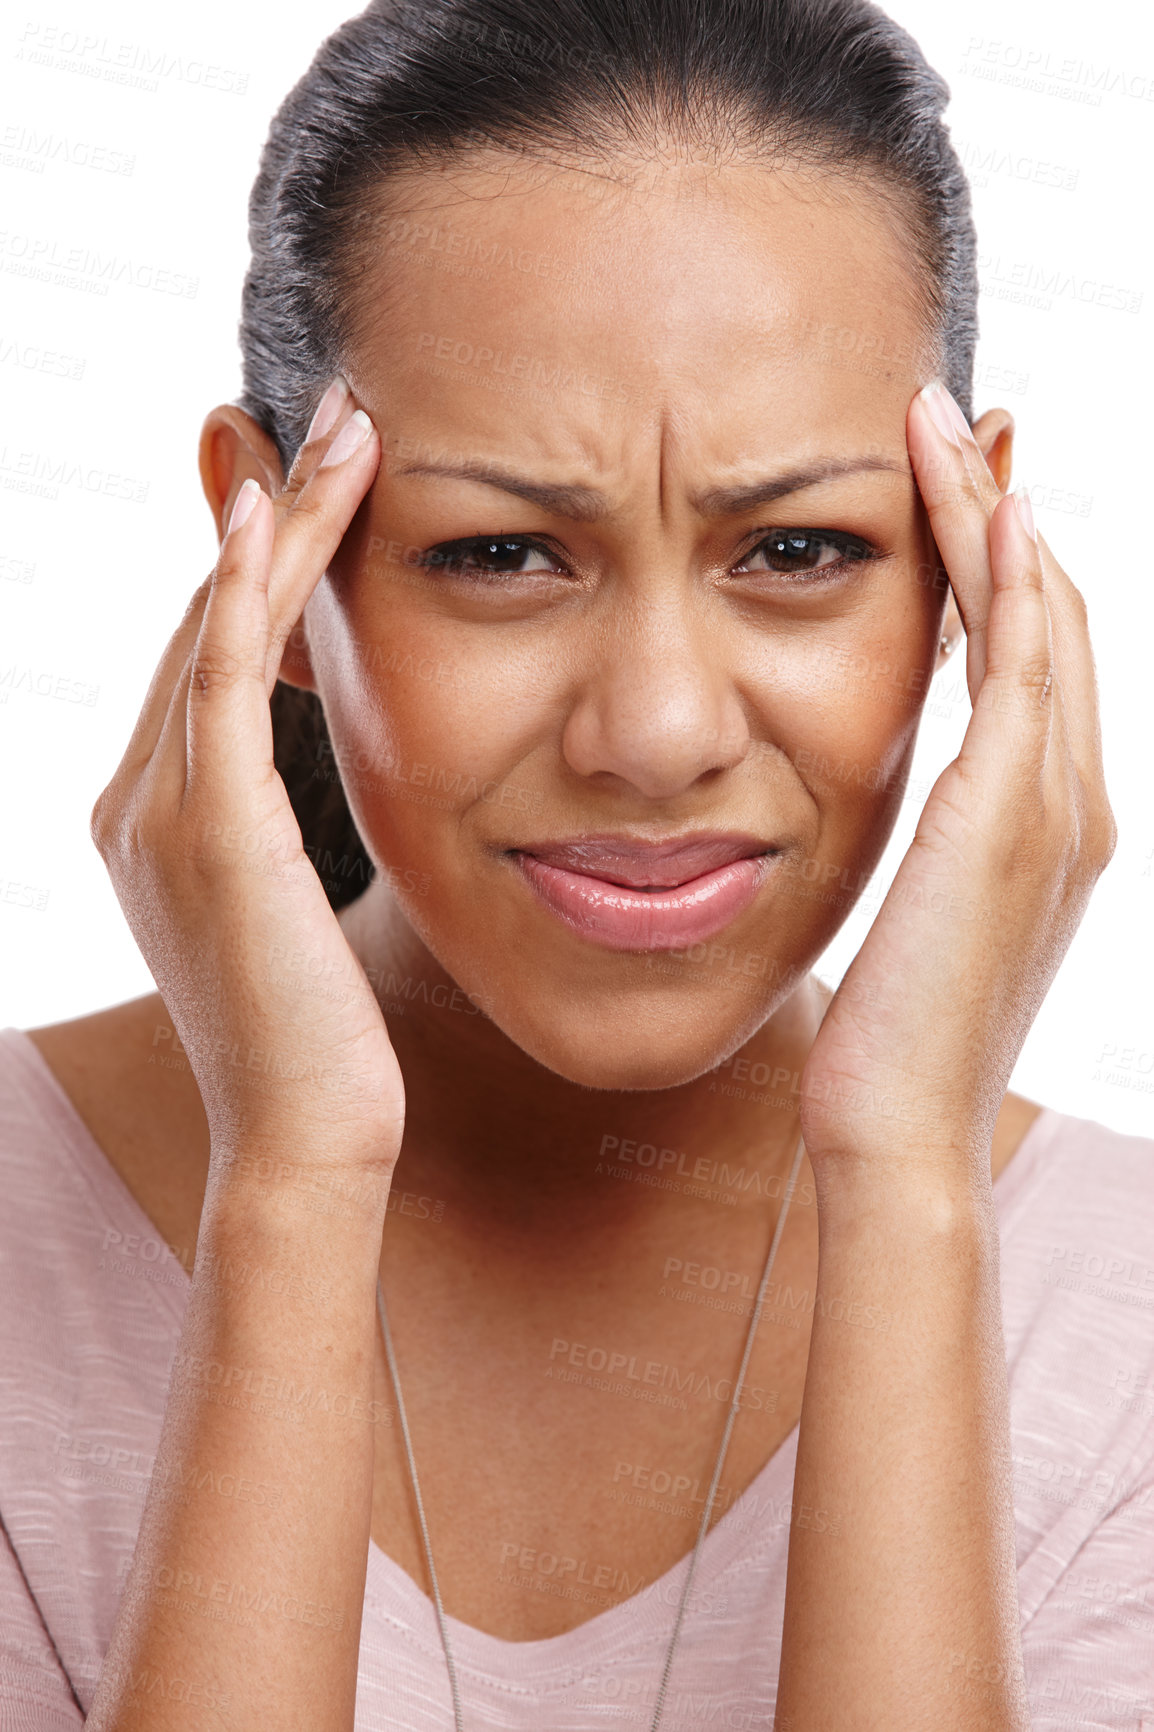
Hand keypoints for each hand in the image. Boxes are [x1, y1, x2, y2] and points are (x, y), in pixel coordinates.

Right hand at [91, 383, 403, 1170]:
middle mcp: (135, 803)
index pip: (204, 660)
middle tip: (338, 417)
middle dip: (269, 513)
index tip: (326, 483)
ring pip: (211, 626)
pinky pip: (217, 677)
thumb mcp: (290, 911)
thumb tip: (311, 789)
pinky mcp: (208, 829)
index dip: (258, 565)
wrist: (304, 1139)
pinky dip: (241, 588)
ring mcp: (158, 813)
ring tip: (348, 429)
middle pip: (197, 621)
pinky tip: (276, 508)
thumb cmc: (318, 1038)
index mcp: (155, 820)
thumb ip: (279, 832)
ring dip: (280, 519)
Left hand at [797, 380, 1116, 1172]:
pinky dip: (1007, 584)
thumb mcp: (914, 921)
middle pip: (1054, 618)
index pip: (1035, 660)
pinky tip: (985, 509)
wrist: (899, 1131)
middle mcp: (1074, 805)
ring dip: (995, 516)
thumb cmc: (889, 1041)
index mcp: (1049, 825)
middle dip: (1006, 513)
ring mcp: (1056, 809)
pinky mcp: (1009, 819)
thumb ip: (930, 853)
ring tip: (947, 428)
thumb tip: (892, 812)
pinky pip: (1020, 671)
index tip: (959, 486)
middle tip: (961, 422)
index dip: (1004, 565)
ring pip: (1042, 622)